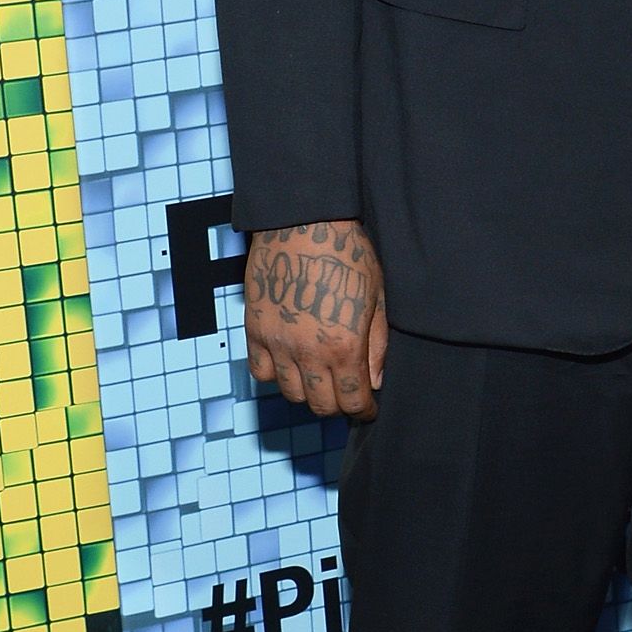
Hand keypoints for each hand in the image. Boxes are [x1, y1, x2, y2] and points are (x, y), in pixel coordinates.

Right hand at [243, 220, 387, 417]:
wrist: (304, 222)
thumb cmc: (347, 253)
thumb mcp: (377, 298)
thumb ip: (377, 345)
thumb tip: (375, 380)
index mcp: (344, 346)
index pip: (353, 402)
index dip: (364, 409)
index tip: (368, 406)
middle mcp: (308, 352)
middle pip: (321, 405)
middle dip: (338, 404)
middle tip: (347, 394)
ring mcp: (277, 343)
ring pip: (290, 393)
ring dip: (308, 392)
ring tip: (320, 378)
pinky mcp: (255, 329)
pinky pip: (261, 371)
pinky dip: (276, 374)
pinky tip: (290, 362)